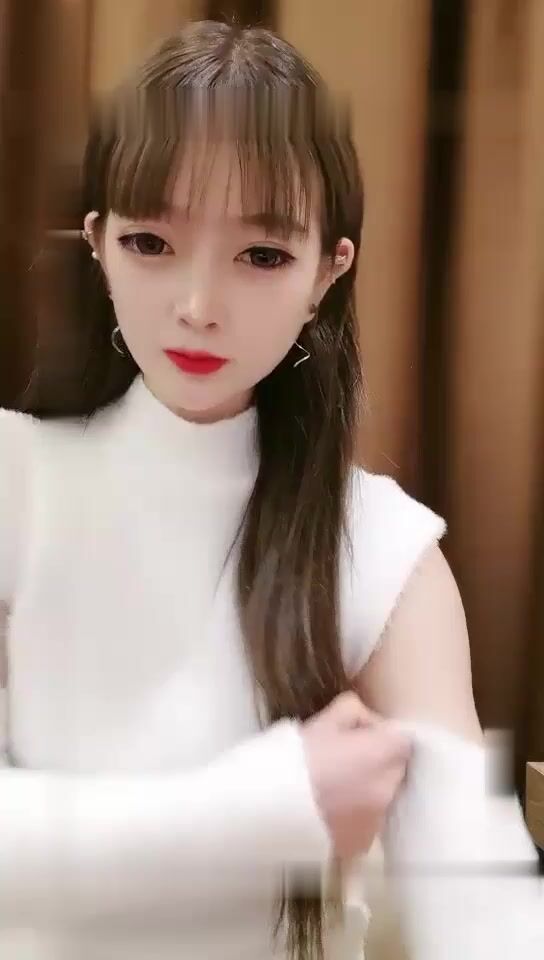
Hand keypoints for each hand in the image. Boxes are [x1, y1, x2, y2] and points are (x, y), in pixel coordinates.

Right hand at [302, 692, 411, 858]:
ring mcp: (377, 820)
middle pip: (395, 769)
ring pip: (381, 797)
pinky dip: (355, 815)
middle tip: (344, 760)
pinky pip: (367, 823)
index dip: (382, 735)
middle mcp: (389, 788)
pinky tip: (329, 810)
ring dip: (367, 790)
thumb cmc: (300, 756)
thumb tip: (368, 722)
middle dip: (377, 763)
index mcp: (384, 754)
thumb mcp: (325, 719)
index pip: (403, 740)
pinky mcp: (362, 843)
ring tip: (334, 788)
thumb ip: (354, 709)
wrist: (273, 806)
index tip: (358, 737)